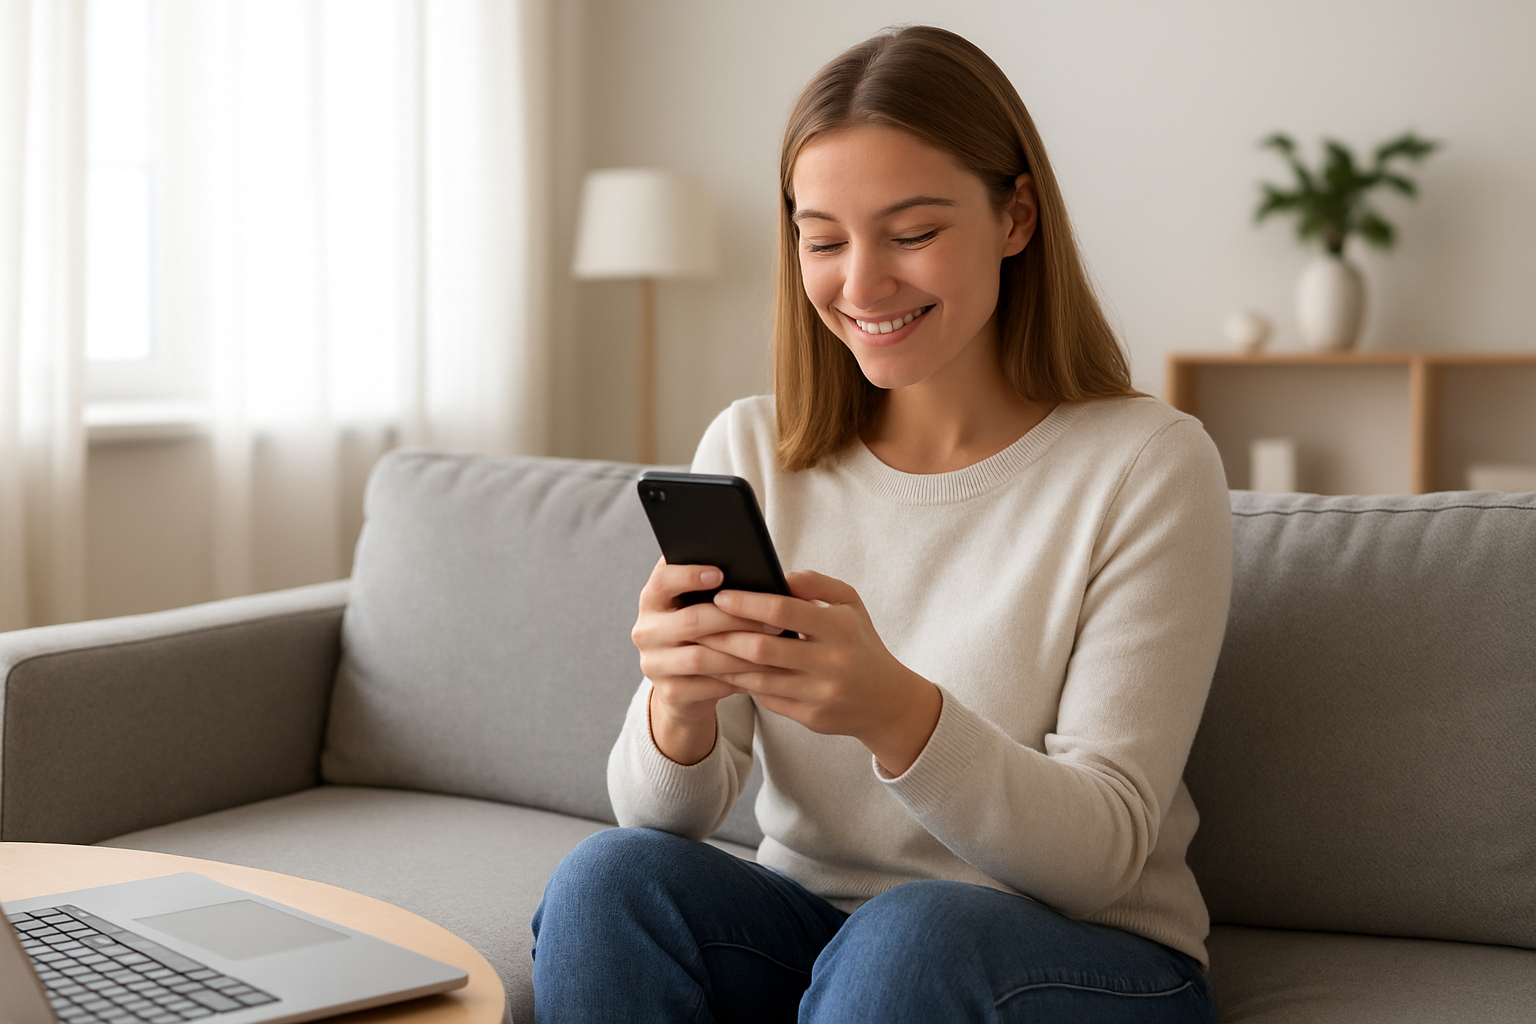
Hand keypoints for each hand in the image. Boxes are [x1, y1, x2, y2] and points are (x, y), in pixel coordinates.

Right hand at [631, 557, 785, 764]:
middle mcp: (646, 630)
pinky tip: (761, 674)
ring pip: (701, 657)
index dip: (689, 575)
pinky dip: (736, 679)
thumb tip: (756, 575)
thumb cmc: (701, 636)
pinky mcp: (669, 692)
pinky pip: (707, 685)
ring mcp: (654, 664)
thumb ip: (715, 591)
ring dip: (741, 653)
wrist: (684, 687)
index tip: (721, 572)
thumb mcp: (699, 608)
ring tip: (773, 647)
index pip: (663, 580)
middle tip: (774, 619)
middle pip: (691, 620)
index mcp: (652, 600)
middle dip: (736, 619)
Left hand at [697, 571, 942, 775]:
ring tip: (702, 647)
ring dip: (726, 662)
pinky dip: (743, 683)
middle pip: (763, 648)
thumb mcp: (850, 605)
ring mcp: (820, 694)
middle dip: (725, 634)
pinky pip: (767, 699)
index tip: (720, 596)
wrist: (888, 701)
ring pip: (759, 678)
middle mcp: (831, 663)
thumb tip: (778, 573)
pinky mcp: (811, 718)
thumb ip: (816, 584)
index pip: (783, 611)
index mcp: (839, 628)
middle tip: (698, 622)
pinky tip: (724, 670)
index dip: (747, 603)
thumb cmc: (861, 643)